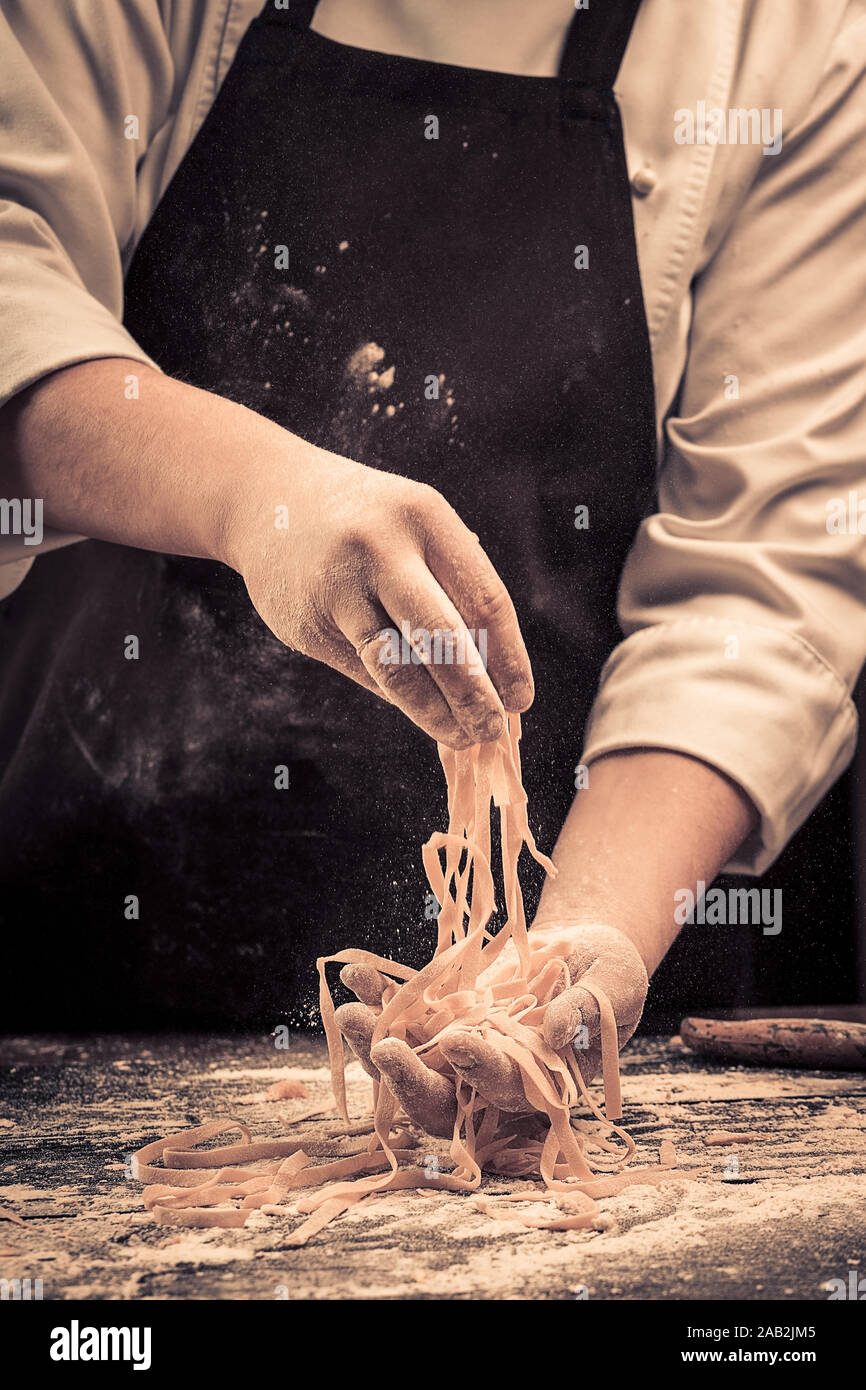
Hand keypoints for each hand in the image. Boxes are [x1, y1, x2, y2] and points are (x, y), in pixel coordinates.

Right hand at [235, 448, 532, 747]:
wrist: (271, 499)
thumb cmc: (370, 522)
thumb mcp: (417, 528)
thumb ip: (454, 586)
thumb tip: (494, 677)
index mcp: (424, 517)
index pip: (484, 600)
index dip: (509, 659)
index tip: (521, 699)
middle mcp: (381, 549)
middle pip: (443, 639)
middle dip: (475, 696)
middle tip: (493, 730)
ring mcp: (339, 588)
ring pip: (397, 668)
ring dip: (434, 712)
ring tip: (460, 736)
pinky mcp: (308, 623)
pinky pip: (365, 671)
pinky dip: (398, 695)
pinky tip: (419, 708)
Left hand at [334, 923, 648, 1136]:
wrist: (582, 951)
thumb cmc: (611, 977)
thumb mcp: (614, 985)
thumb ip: (590, 1009)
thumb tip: (557, 1027)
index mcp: (540, 1086)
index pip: (504, 1092)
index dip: (481, 1072)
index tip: (459, 1043)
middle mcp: (491, 1078)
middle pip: (441, 1098)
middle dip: (407, 1079)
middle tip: (382, 1047)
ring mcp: (459, 1048)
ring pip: (408, 1061)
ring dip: (374, 1041)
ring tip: (348, 1012)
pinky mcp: (440, 1016)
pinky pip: (401, 1015)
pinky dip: (377, 998)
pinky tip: (355, 974)